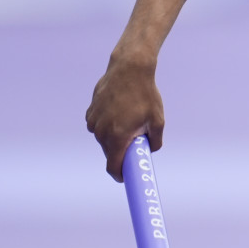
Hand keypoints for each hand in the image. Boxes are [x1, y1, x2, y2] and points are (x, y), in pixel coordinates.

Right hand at [85, 57, 164, 181]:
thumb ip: (155, 141)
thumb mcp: (158, 121)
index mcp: (118, 137)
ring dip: (115, 137)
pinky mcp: (90, 112)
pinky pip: (99, 126)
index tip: (126, 178)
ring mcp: (93, 122)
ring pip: (104, 139)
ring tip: (130, 120)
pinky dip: (108, 125)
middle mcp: (101, 132)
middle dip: (122, 153)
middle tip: (137, 144)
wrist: (129, 69)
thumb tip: (150, 150)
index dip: (120, 175)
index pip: (113, 167)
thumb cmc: (146, 95)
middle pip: (110, 153)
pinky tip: (120, 112)